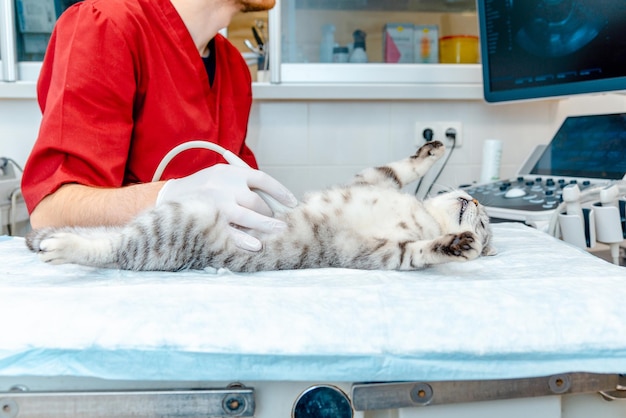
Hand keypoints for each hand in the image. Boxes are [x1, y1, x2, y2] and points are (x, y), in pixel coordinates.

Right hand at [156, 164, 296, 250]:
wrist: (165, 199)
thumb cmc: (200, 189)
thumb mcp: (218, 175)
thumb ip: (241, 179)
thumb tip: (271, 193)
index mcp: (229, 172)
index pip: (262, 178)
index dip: (280, 191)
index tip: (292, 202)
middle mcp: (223, 186)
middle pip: (256, 200)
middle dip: (268, 213)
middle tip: (275, 221)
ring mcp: (215, 204)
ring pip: (248, 216)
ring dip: (265, 225)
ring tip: (279, 232)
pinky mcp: (207, 220)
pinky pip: (229, 232)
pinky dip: (244, 240)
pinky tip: (256, 246)